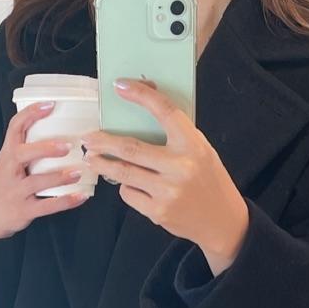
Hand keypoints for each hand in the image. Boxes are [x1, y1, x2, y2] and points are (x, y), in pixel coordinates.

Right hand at [0, 100, 88, 238]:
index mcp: (8, 154)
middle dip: (45, 148)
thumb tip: (56, 126)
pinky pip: (46, 206)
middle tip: (67, 145)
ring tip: (78, 172)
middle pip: (22, 154)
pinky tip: (80, 196)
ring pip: (36, 182)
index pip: (14, 127)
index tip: (50, 104)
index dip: (31, 114)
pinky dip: (65, 201)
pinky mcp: (24, 210)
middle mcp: (9, 170)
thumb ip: (26, 147)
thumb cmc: (5, 183)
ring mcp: (16, 191)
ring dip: (59, 177)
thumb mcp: (8, 162)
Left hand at [81, 78, 249, 274]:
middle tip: (87, 138)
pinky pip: (129, 194)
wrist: (222, 221)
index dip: (141, 96)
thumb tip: (141, 109)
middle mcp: (180, 167)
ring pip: (123, 173)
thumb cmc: (208, 180)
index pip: (165, 112)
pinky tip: (130, 185)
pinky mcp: (158, 212)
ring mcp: (167, 191)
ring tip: (91, 159)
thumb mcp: (201, 151)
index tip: (120, 86)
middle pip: (130, 148)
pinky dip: (125, 187)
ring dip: (102, 164)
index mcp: (194, 145)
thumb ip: (176, 135)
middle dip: (103, 142)